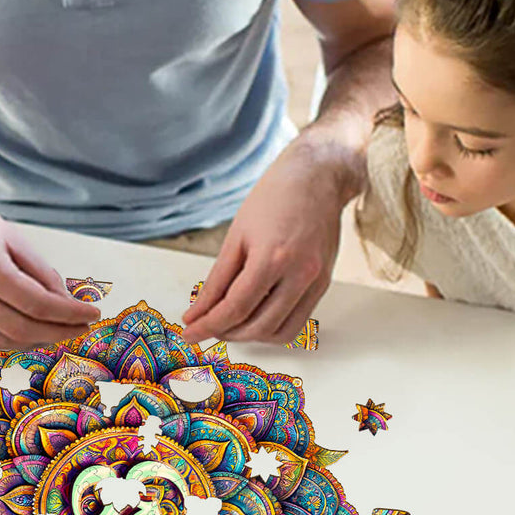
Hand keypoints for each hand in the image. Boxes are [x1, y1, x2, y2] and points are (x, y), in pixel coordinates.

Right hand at [0, 175, 98, 348]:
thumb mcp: (11, 236)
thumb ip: (40, 271)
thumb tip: (65, 300)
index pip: (39, 305)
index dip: (70, 314)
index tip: (90, 316)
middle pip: (23, 330)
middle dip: (58, 333)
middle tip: (80, 329)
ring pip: (3, 340)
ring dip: (36, 341)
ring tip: (58, 332)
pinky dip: (11, 337)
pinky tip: (30, 330)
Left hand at [181, 132, 360, 344]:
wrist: (317, 177)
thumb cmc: (274, 198)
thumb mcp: (236, 236)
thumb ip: (216, 280)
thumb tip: (197, 312)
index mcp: (272, 258)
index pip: (235, 308)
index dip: (208, 325)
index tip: (189, 333)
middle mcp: (300, 274)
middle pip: (257, 325)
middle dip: (226, 333)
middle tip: (205, 327)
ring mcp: (316, 281)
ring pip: (280, 332)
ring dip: (250, 336)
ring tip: (229, 324)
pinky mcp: (324, 284)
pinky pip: (298, 322)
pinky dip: (272, 328)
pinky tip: (254, 317)